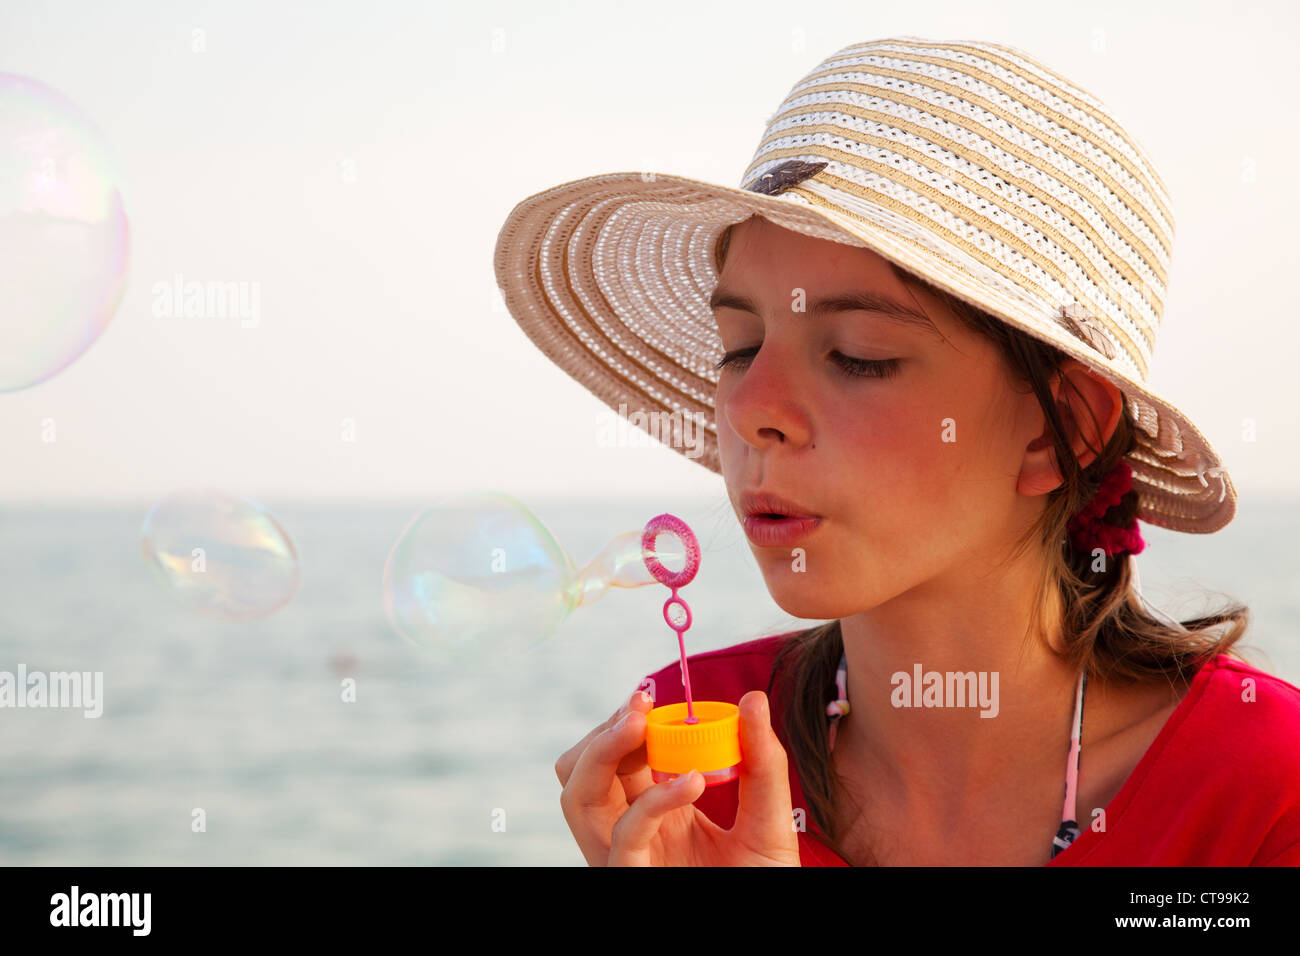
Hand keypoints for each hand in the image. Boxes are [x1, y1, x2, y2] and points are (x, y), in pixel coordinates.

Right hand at [555, 688, 800, 865]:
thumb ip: (763, 762)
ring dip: (604, 751)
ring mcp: (628, 858)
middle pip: (579, 773)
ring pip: (577, 798)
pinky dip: (654, 800)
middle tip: (640, 709)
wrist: (777, 924)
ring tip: (646, 725)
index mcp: (654, 814)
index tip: (648, 696)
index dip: (623, 723)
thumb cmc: (766, 881)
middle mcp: (632, 833)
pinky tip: (694, 781)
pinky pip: (623, 836)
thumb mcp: (769, 817)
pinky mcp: (634, 880)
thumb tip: (753, 700)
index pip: (614, 759)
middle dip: (603, 731)